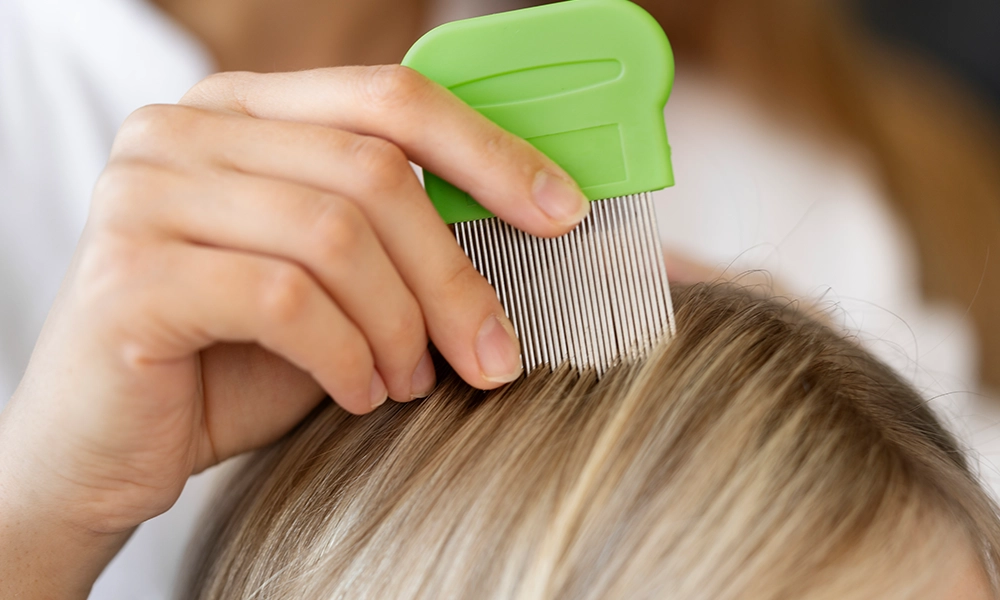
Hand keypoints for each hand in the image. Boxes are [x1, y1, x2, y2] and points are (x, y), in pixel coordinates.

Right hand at [0, 66, 589, 596]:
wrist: (104, 446)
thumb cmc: (229, 360)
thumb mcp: (329, 282)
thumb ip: (394, 235)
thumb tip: (525, 221)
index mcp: (242, 112)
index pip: (388, 98)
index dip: (488, 151)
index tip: (561, 211)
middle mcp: (185, 131)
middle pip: (372, 170)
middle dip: (453, 274)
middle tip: (492, 353)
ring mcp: (146, 192)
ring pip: (335, 235)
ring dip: (399, 326)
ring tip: (406, 382)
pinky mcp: (130, 272)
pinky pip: (283, 299)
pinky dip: (344, 356)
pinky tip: (357, 395)